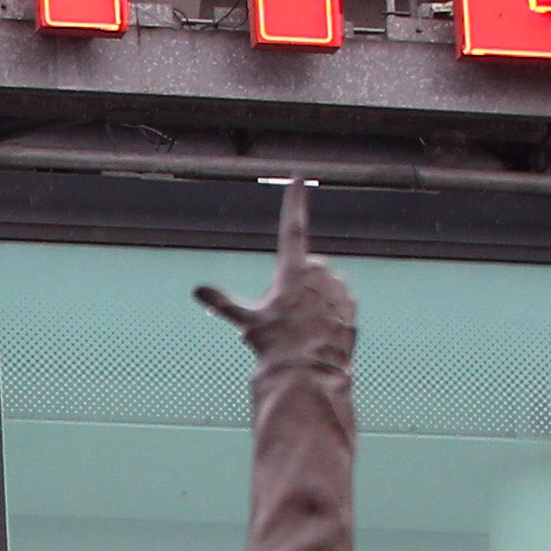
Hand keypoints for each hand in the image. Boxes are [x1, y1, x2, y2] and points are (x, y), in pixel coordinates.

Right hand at [195, 183, 354, 365]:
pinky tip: (317, 335)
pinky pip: (336, 304)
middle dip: (294, 287)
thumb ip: (223, 303)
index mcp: (295, 268)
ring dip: (311, 302)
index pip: (292, 227)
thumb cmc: (276, 345)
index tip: (299, 178)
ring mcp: (340, 288)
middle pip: (303, 271)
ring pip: (321, 288)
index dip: (294, 201)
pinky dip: (327, 315)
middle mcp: (322, 272)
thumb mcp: (246, 323)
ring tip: (300, 330)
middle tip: (282, 316)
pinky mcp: (352, 306)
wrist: (310, 372)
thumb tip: (198, 290)